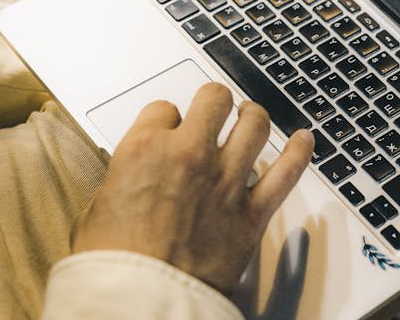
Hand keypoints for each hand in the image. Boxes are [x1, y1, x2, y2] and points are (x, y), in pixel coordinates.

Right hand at [71, 82, 314, 294]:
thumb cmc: (114, 266)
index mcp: (144, 150)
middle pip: (215, 99)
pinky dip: (300, 151)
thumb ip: (124, 179)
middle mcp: (190, 156)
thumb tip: (132, 174)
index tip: (170, 130)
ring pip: (255, 124)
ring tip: (250, 118)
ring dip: (253, 117)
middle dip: (214, 102)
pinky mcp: (252, 212)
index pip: (164, 108)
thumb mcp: (96, 209)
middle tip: (213, 111)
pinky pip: (288, 172)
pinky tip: (303, 140)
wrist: (138, 305)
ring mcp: (226, 182)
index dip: (167, 119)